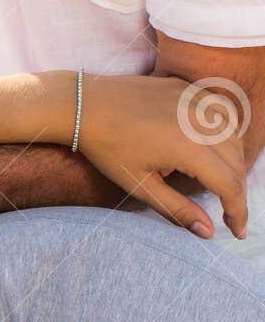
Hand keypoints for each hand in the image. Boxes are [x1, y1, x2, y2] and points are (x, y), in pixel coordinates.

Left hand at [75, 75, 247, 238]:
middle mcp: (201, 121)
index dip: (237, 211)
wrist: (83, 105)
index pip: (229, 185)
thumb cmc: (106, 148)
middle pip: (237, 163)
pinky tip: (216, 148)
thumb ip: (176, 208)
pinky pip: (222, 113)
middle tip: (229, 213)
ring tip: (222, 185)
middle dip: (236, 191)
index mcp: (190, 148)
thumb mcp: (138, 184)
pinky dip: (226, 133)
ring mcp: (197, 101)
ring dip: (234, 163)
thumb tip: (207, 232)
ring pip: (234, 137)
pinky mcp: (189, 89)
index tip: (237, 231)